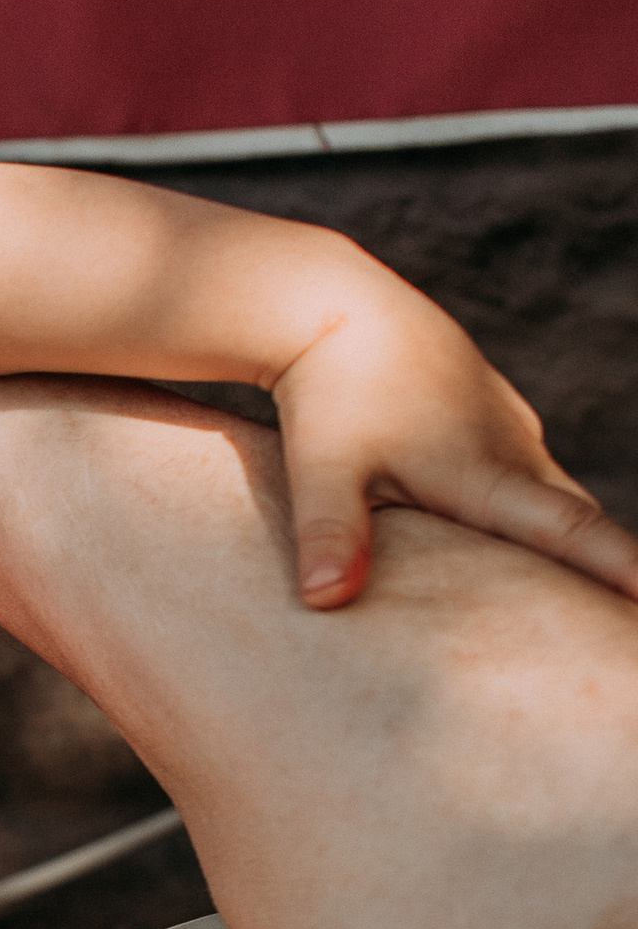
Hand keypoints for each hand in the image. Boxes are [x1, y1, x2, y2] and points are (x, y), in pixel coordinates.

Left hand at [269, 287, 637, 609]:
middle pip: (581, 520)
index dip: (621, 567)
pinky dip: (537, 511)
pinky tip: (522, 547)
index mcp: (485, 473)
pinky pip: (528, 474)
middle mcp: (513, 450)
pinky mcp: (491, 416)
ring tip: (589, 603)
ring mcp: (508, 429)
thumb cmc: (329, 391)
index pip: (573, 531)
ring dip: (573, 543)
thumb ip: (329, 536)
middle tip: (626, 624)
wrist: (337, 305)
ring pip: (555, 496)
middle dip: (613, 570)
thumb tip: (322, 601)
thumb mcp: (321, 469)